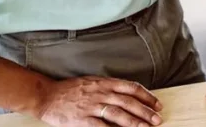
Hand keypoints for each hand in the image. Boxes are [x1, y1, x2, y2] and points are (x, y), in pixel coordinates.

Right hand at [34, 76, 162, 126]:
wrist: (47, 96)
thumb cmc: (70, 90)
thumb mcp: (93, 82)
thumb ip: (109, 87)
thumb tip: (129, 94)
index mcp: (105, 83)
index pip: (131, 88)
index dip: (147, 96)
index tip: (157, 104)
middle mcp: (101, 93)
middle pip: (128, 102)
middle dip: (145, 111)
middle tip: (158, 119)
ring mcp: (92, 106)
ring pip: (118, 114)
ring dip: (135, 122)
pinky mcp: (82, 119)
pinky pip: (101, 126)